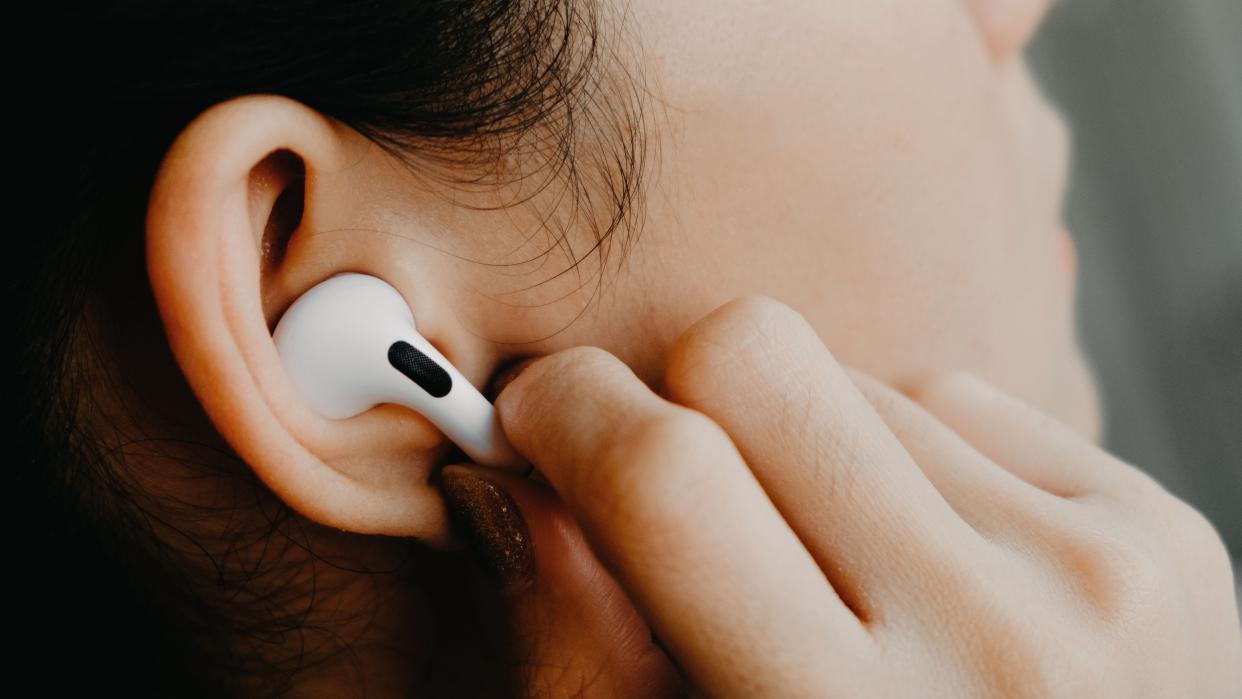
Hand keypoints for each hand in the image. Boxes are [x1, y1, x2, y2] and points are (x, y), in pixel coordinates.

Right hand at [465, 296, 1240, 696]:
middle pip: (755, 356)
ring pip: (859, 377)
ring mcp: (1096, 570)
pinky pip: (960, 402)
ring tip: (832, 570)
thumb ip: (574, 651)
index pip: (667, 476)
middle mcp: (996, 640)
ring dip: (808, 449)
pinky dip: (908, 460)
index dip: (565, 414)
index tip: (536, 414)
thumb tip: (511, 478)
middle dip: (678, 397)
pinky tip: (921, 565)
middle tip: (671, 477)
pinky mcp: (1160, 529)